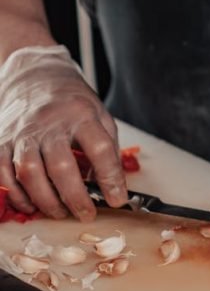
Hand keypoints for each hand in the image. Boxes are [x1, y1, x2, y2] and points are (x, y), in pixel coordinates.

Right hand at [0, 45, 127, 220]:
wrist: (35, 75)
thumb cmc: (73, 102)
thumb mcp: (101, 117)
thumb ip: (108, 149)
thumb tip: (111, 186)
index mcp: (81, 114)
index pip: (99, 149)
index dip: (110, 178)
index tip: (118, 199)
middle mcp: (50, 123)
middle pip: (61, 166)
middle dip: (76, 198)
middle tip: (88, 215)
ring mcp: (22, 132)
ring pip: (29, 173)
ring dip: (46, 200)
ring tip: (62, 212)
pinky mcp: (1, 140)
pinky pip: (3, 173)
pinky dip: (18, 195)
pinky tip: (33, 205)